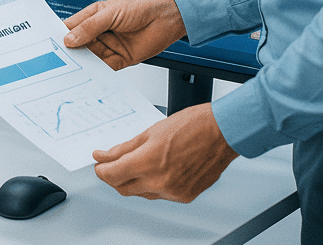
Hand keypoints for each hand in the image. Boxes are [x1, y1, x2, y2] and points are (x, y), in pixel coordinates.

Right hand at [63, 0, 187, 70]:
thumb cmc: (142, 6)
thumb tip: (69, 39)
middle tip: (57, 59)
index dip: (60, 34)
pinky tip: (89, 73)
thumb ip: (90, 27)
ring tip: (71, 69)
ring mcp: (110, 45)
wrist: (168, 17)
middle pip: (79, 44)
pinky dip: (97, 72)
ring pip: (90, 57)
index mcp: (94, 16)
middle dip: (69, 52)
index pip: (72, 27)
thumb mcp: (111, 13)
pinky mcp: (121, 58)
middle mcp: (100, 32)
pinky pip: (105, 67)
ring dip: (82, 63)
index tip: (48, 43)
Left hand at [92, 103, 238, 202]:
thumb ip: (124, 148)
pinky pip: (160, 195)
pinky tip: (156, 171)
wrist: (223, 132)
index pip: (111, 175)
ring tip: (137, 164)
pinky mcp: (185, 196)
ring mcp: (173, 192)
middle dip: (114, 177)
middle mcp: (160, 182)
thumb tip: (105, 156)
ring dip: (133, 182)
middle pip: (123, 188)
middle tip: (112, 165)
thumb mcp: (150, 131)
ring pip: (141, 193)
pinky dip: (153, 185)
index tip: (99, 164)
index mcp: (149, 163)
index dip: (101, 170)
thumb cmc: (193, 126)